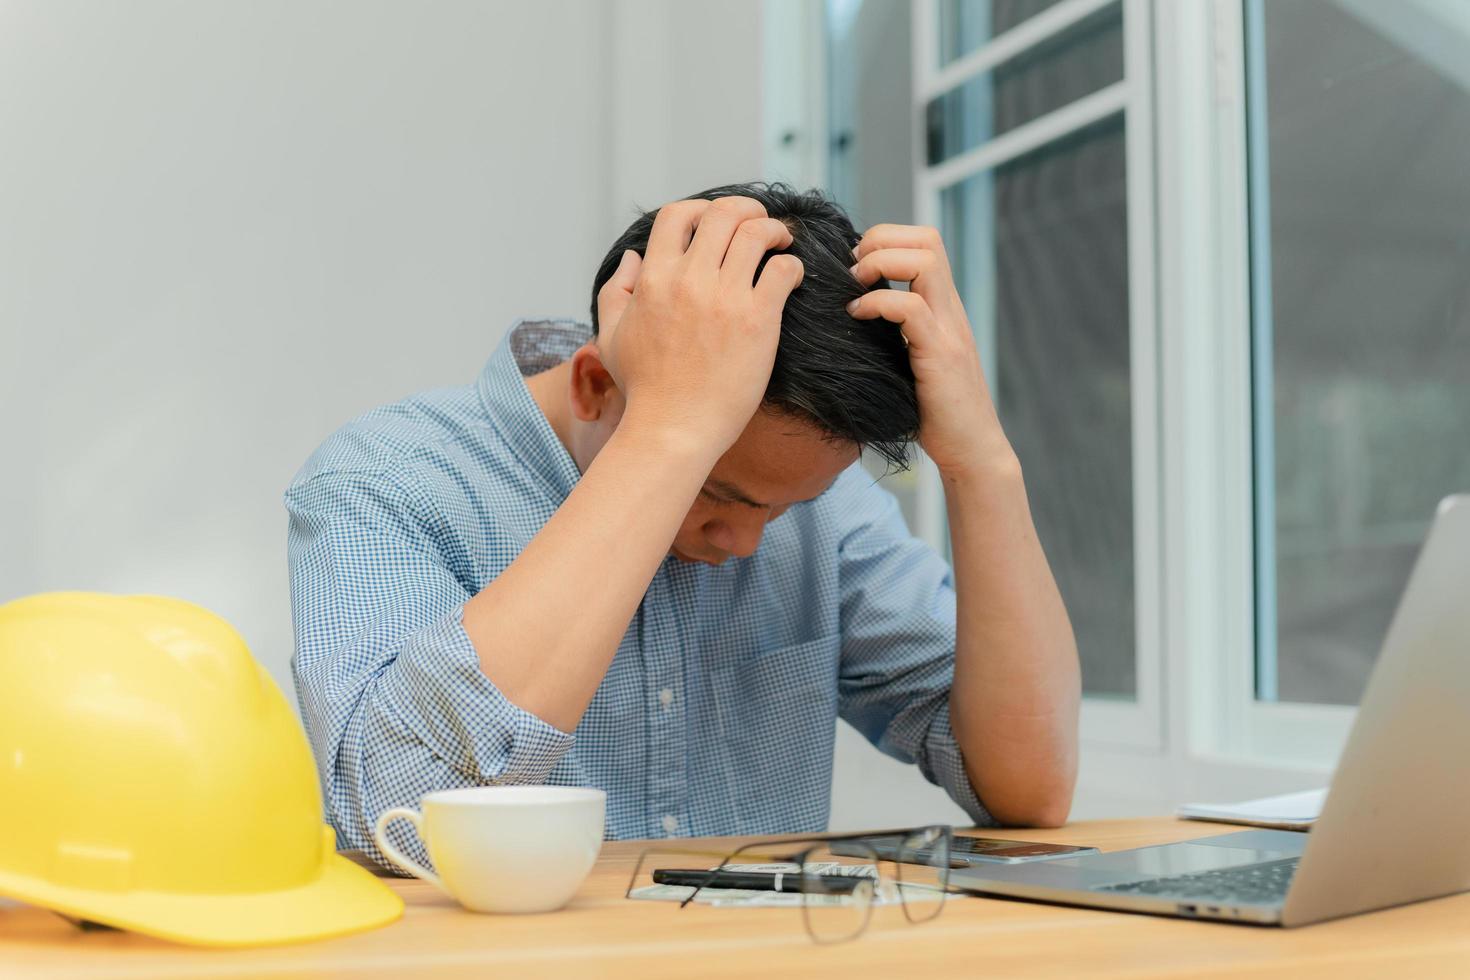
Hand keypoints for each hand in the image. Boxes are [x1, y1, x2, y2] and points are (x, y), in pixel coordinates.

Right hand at [594, 197, 803, 455]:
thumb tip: (631, 257)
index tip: (716, 220)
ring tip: (781, 242)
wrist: (673, 430)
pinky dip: (791, 266)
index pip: (678, 213)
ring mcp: (725, 298)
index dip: (701, 207)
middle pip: (724, 214)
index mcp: (654, 279)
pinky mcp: (757, 320)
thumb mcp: (610, 336)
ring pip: (757, 234)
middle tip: (760, 222)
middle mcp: (689, 280)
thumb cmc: (643, 390)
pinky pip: (783, 270)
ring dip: (774, 230)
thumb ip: (616, 291)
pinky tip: (789, 278)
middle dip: (746, 209)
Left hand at [848, 224, 1012, 474]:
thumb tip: (847, 317)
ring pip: (925, 261)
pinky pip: (911, 308)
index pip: (925, 241)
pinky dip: (878, 303)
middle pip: (927, 239)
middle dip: (881, 240)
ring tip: (855, 288)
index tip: (855, 264)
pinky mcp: (941, 355)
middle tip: (852, 269)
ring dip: (880, 263)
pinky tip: (857, 316)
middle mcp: (950, 310)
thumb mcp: (910, 360)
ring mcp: (948, 330)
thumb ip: (893, 333)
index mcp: (943, 307)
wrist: (971, 450)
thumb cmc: (934, 411)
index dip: (886, 238)